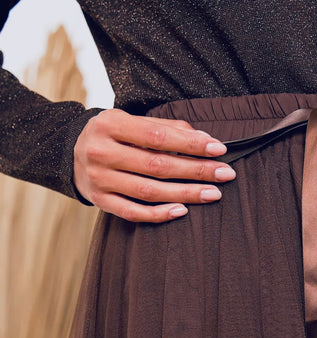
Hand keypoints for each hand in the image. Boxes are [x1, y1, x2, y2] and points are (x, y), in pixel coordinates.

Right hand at [73, 108, 235, 222]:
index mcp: (110, 125)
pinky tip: (182, 211)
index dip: (190, 144)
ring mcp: (100, 180)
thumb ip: (162, 127)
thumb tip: (202, 138)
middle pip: (157, 165)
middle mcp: (102, 152)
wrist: (67, 153)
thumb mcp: (129, 121)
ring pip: (149, 191)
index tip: (218, 149)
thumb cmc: (110, 135)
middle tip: (225, 174)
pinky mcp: (100, 201)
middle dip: (196, 170)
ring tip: (213, 194)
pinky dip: (159, 214)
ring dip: (185, 194)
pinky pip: (133, 212)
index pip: (158, 136)